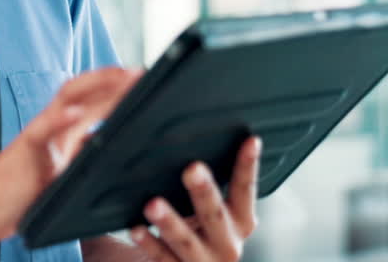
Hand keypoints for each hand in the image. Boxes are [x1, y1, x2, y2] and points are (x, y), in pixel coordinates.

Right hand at [0, 66, 142, 242]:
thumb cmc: (19, 195)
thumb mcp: (60, 173)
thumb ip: (80, 155)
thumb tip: (112, 147)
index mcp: (59, 132)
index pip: (90, 99)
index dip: (115, 87)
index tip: (140, 80)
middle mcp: (49, 127)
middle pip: (83, 92)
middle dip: (113, 80)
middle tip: (140, 72)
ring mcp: (37, 136)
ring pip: (66, 101)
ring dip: (96, 87)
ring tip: (120, 79)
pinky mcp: (25, 152)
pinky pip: (43, 132)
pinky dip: (59, 119)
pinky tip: (76, 113)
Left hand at [126, 137, 262, 261]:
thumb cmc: (197, 228)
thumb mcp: (208, 210)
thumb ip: (204, 186)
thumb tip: (180, 138)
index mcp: (240, 221)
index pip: (245, 190)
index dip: (248, 166)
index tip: (251, 140)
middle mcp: (228, 244)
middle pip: (215, 214)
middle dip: (204, 191)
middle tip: (192, 168)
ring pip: (186, 240)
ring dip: (170, 222)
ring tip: (153, 204)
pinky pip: (162, 257)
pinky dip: (149, 243)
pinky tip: (136, 229)